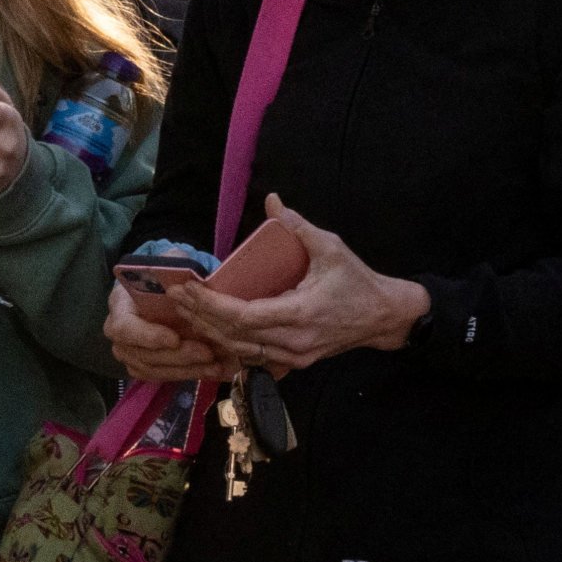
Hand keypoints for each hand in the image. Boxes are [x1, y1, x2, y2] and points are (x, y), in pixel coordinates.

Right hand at [104, 269, 214, 383]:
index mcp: (119, 305)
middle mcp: (119, 334)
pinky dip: (187, 375)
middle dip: (176, 357)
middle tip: (206, 353)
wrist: (165, 290)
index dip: (147, 337)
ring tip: (214, 365)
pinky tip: (210, 370)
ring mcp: (130, 352)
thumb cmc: (165, 275)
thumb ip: (176, 265)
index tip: (174, 339)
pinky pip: (162, 376)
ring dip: (185, 370)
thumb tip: (189, 278)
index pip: (123, 328)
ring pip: (153, 370)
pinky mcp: (144, 366)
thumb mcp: (171, 261)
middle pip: (140, 355)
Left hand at [150, 198, 427, 374]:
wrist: (385, 317)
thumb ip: (298, 226)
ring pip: (242, 352)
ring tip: (187, 314)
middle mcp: (294, 340)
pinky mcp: (296, 361)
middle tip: (175, 298)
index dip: (212, 305)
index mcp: (301, 313)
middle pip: (235, 336)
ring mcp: (295, 356)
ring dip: (212, 333)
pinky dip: (231, 347)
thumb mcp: (332, 248)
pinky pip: (255, 358)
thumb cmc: (358, 282)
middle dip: (202, 317)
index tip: (188, 288)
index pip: (245, 315)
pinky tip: (211, 335)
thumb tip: (272, 200)